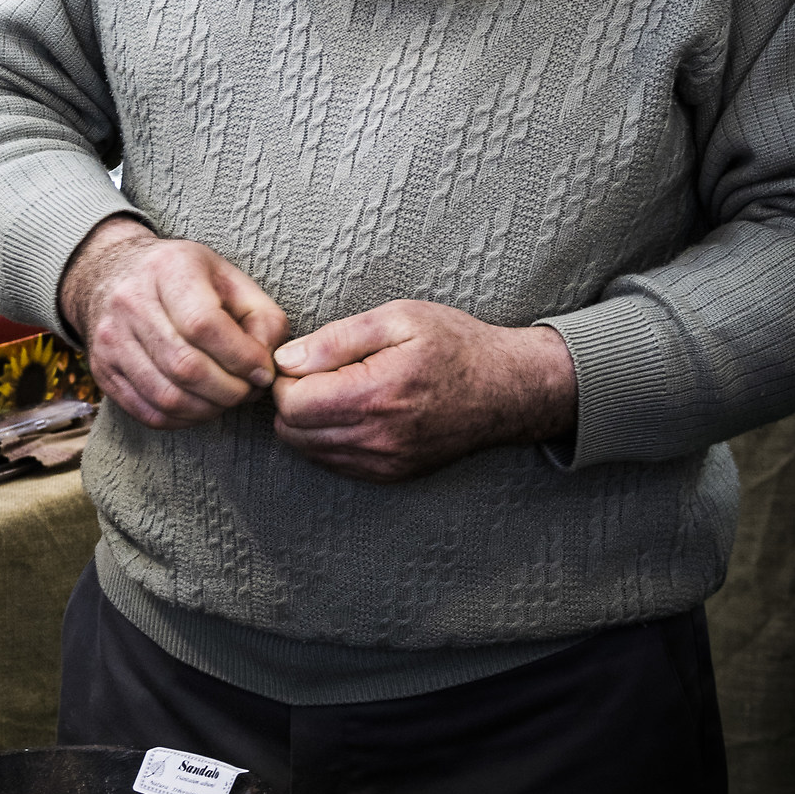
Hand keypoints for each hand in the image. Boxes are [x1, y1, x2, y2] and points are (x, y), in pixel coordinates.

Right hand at [59, 218, 288, 428]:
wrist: (111, 274)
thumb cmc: (182, 278)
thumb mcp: (229, 278)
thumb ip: (262, 317)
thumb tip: (265, 363)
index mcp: (167, 270)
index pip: (204, 325)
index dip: (241, 357)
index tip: (263, 371)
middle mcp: (131, 303)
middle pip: (185, 367)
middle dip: (229, 390)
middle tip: (248, 390)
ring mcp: (111, 340)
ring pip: (167, 397)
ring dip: (209, 409)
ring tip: (227, 398)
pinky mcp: (103, 371)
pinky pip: (148, 412)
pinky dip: (183, 419)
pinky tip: (200, 405)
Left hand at [271, 301, 576, 481]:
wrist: (507, 389)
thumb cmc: (456, 345)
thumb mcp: (397, 319)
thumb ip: (335, 340)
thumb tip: (287, 360)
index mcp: (376, 393)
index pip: (291, 403)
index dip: (287, 378)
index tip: (306, 360)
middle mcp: (378, 437)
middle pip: (293, 432)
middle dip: (292, 400)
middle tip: (320, 373)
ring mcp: (385, 462)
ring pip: (309, 451)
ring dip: (308, 422)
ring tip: (338, 390)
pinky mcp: (391, 475)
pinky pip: (334, 464)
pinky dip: (329, 439)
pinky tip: (353, 412)